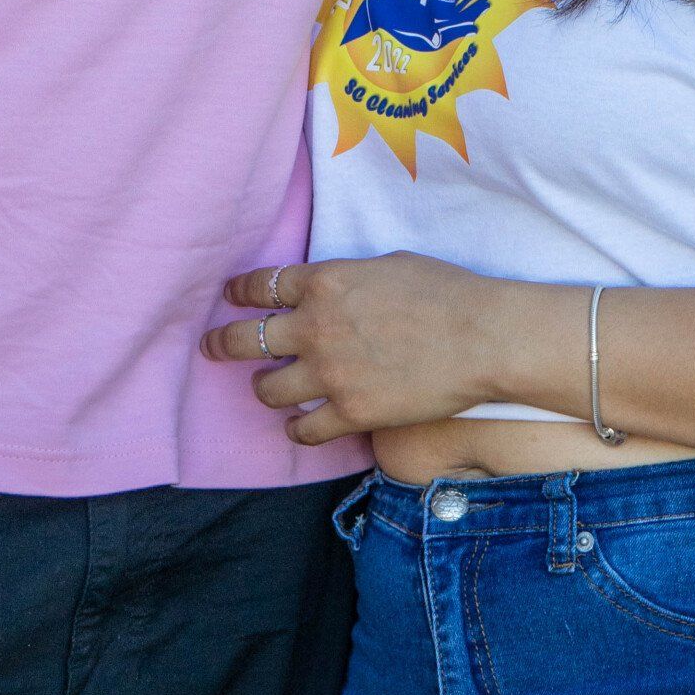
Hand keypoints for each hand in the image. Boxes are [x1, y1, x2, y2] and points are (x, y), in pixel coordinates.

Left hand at [205, 255, 505, 443]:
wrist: (483, 338)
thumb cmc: (447, 291)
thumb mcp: (387, 265)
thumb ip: (347, 278)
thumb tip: (333, 290)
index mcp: (324, 282)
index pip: (261, 286)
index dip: (239, 293)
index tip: (230, 298)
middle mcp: (315, 327)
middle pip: (244, 340)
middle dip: (221, 344)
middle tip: (211, 348)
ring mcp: (330, 374)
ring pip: (267, 389)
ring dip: (263, 388)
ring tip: (267, 388)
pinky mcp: (351, 413)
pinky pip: (304, 430)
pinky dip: (296, 429)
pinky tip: (298, 426)